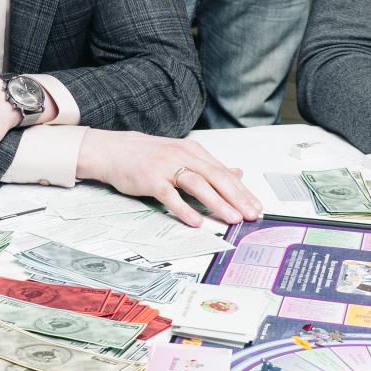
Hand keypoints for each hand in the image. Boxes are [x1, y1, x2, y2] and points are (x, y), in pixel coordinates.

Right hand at [76, 130, 256, 226]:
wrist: (114, 150)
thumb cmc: (150, 156)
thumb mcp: (183, 155)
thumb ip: (210, 166)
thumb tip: (238, 173)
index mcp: (194, 151)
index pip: (224, 173)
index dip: (242, 191)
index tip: (256, 207)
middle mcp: (183, 156)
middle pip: (216, 177)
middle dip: (237, 198)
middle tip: (250, 215)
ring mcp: (166, 167)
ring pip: (197, 184)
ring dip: (217, 203)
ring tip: (231, 218)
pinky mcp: (151, 179)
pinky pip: (170, 195)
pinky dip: (184, 208)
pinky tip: (195, 221)